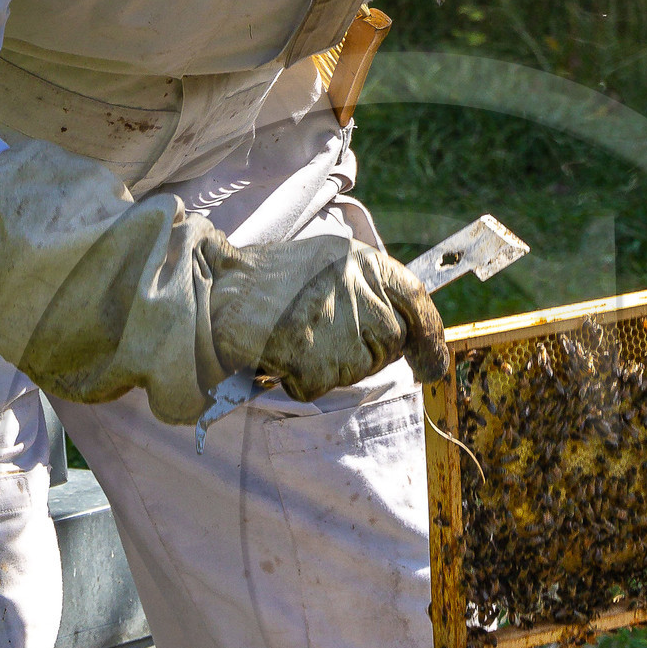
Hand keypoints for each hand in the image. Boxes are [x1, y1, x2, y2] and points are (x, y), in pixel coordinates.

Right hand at [206, 233, 448, 399]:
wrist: (214, 290)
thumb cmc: (269, 281)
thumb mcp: (328, 264)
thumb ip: (369, 291)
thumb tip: (413, 340)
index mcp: (361, 260)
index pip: (414, 299)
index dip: (430, 337)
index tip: (432, 364)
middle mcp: (354, 288)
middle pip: (390, 342)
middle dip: (366, 351)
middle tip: (324, 338)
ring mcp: (334, 325)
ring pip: (358, 369)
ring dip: (330, 367)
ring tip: (296, 339)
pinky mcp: (312, 358)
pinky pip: (320, 386)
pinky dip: (300, 381)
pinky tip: (281, 356)